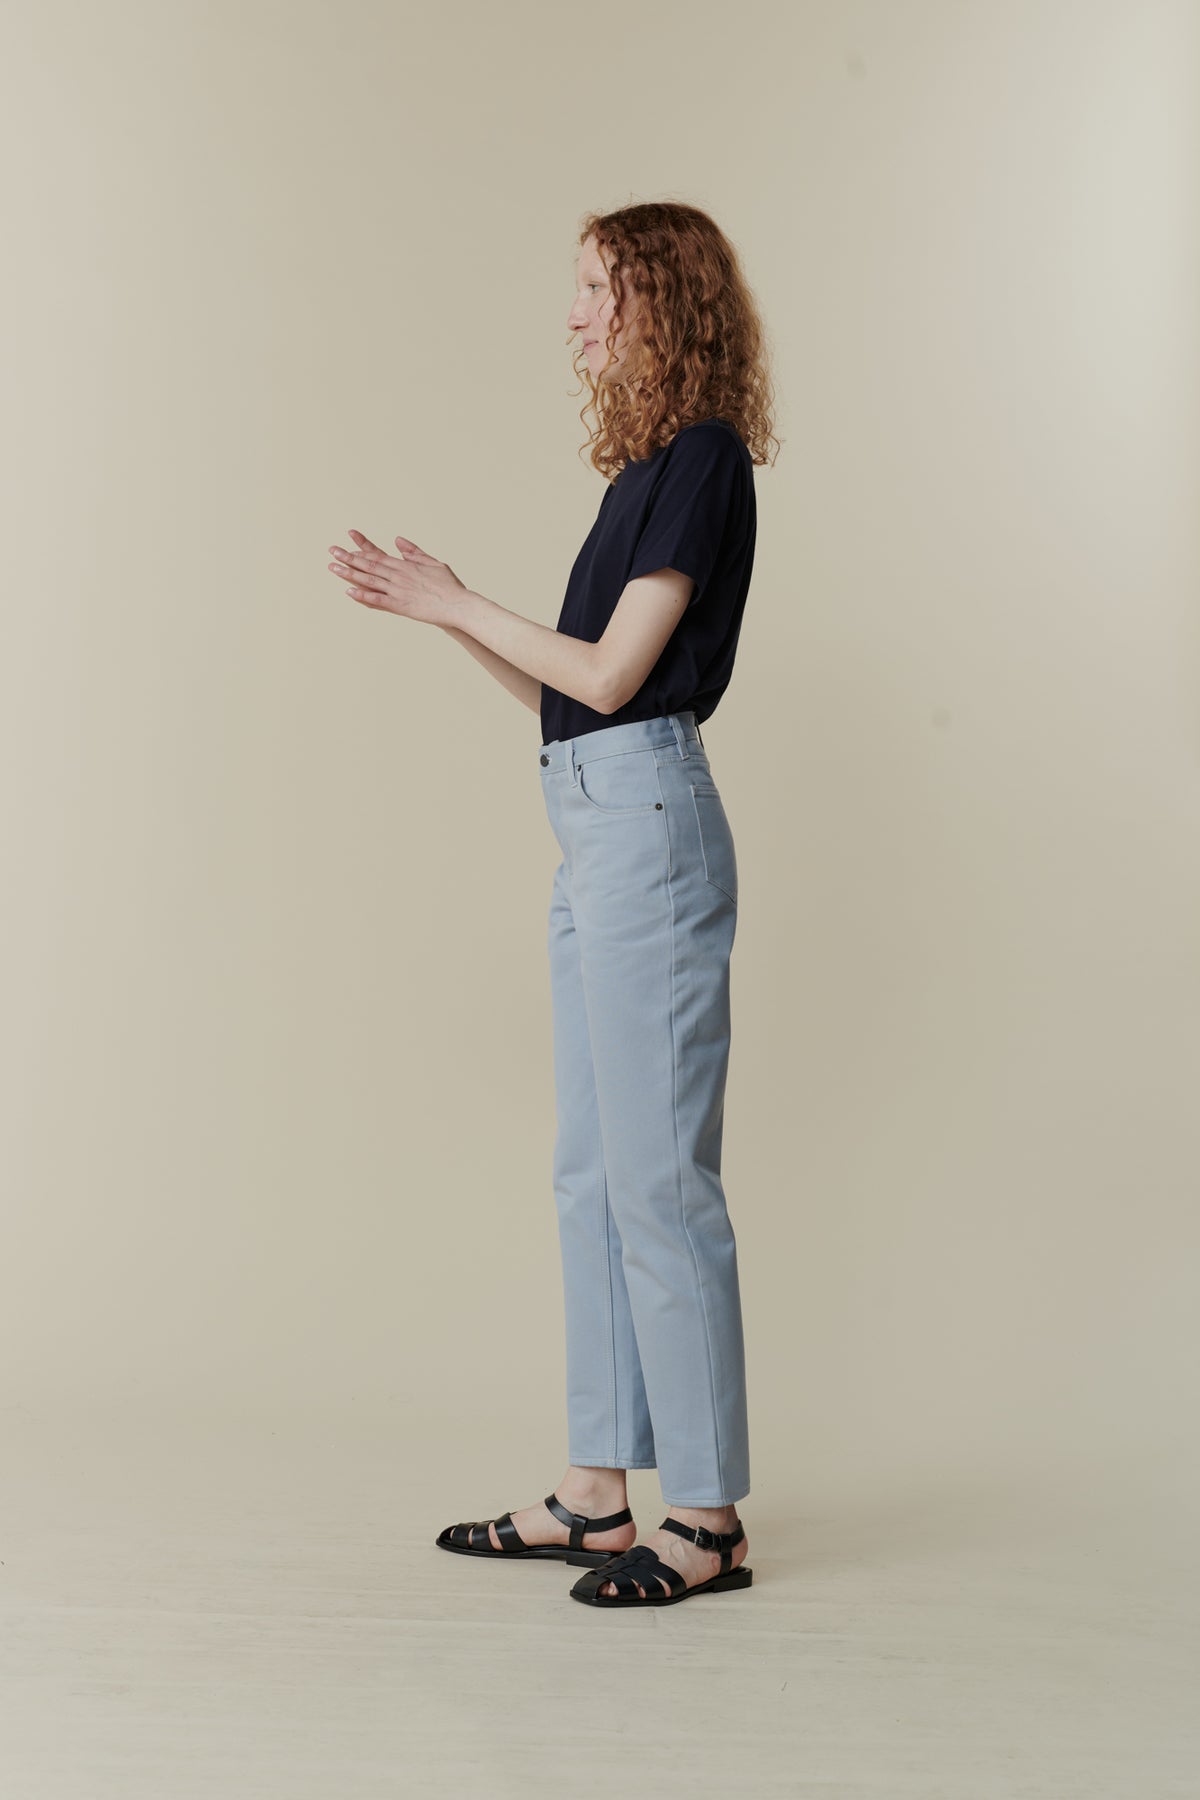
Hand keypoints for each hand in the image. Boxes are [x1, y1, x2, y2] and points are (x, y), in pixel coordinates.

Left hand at [328, 530, 469, 626]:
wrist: (457, 604)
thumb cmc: (448, 585)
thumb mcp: (433, 562)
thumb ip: (414, 552)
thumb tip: (398, 540)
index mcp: (405, 565)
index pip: (378, 555)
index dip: (361, 549)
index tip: (348, 544)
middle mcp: (398, 575)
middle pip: (369, 565)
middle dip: (348, 558)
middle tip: (332, 551)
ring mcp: (398, 590)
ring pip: (369, 580)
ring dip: (350, 573)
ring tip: (333, 568)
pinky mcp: (400, 606)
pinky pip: (377, 600)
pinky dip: (363, 595)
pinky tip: (349, 592)